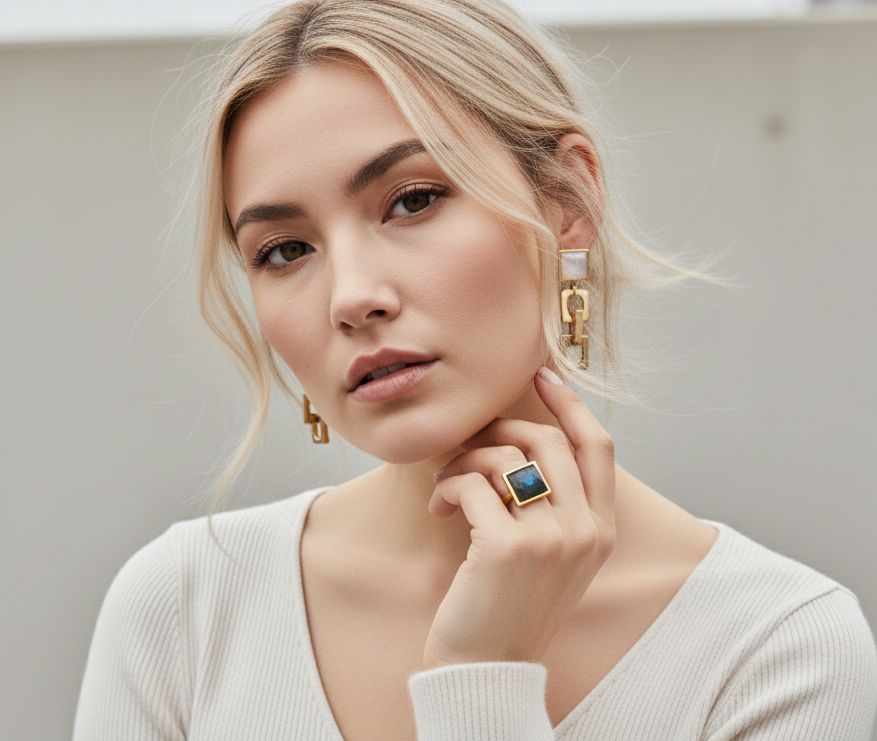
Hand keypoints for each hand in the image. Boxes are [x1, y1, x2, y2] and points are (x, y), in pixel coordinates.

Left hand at [422, 367, 616, 669]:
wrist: (488, 668)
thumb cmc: (509, 605)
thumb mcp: (552, 556)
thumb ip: (554, 506)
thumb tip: (521, 443)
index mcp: (602, 531)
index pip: (599, 446)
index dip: (572, 404)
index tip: (544, 375)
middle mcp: (586, 531)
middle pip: (548, 440)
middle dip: (500, 428)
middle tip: (471, 441)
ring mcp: (552, 538)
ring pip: (506, 456)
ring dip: (465, 460)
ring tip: (447, 486)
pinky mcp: (508, 546)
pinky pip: (473, 484)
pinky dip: (448, 486)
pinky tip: (439, 505)